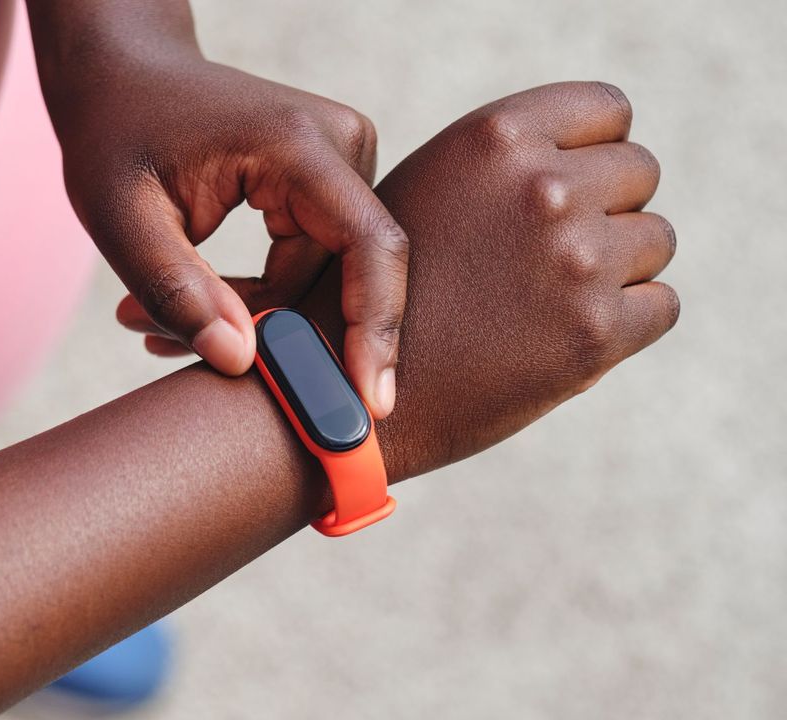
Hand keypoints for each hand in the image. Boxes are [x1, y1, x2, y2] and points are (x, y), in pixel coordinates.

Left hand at [51, 53, 407, 417]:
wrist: (122, 73)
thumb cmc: (114, 134)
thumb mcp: (121, 217)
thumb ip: (177, 290)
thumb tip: (240, 362)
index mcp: (296, 144)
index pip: (367, 246)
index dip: (374, 328)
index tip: (370, 404)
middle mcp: (338, 143)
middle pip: (340, 273)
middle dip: (273, 332)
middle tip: (163, 349)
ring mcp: (341, 159)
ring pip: (323, 276)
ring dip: (256, 315)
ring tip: (154, 325)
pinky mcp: (328, 182)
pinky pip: (313, 261)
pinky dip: (261, 295)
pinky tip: (198, 304)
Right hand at [298, 82, 678, 480]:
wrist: (341, 394)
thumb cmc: (373, 295)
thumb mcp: (425, 193)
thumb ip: (501, 172)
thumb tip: (580, 166)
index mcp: (495, 138)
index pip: (609, 110)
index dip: (593, 149)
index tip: (571, 186)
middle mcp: (541, 187)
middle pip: (640, 171)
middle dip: (607, 207)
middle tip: (553, 255)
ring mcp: (573, 259)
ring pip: (655, 240)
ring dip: (617, 268)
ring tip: (547, 301)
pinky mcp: (595, 332)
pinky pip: (659, 306)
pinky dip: (625, 324)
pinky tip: (562, 338)